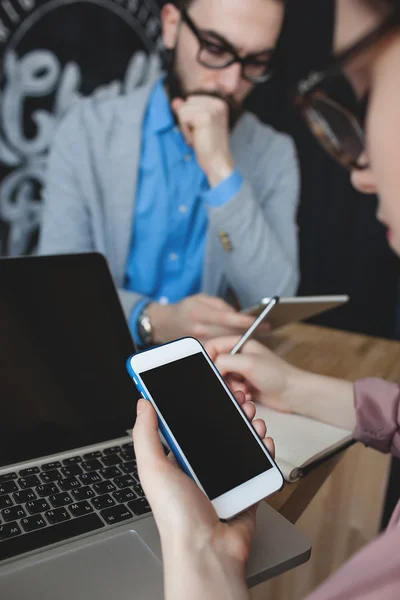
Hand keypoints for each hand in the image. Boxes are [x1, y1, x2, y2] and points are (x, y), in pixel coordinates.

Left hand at [133, 391, 274, 599]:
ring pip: (239, 443)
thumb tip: (142, 403)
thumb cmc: (176, 517)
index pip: (187, 425)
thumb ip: (146, 434)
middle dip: (229, 411)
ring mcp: (224, 480)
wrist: (208, 552)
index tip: (208, 387)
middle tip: (237, 397)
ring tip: (252, 413)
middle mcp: (199, 469)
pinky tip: (264, 439)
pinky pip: (256, 464)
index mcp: (176, 462)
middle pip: (217, 431)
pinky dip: (263, 450)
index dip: (198, 405)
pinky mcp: (245, 490)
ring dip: (248, 425)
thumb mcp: (153, 468)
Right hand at [147, 294, 263, 343]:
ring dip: (243, 339)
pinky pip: (220, 348)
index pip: (226, 318)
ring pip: (226, 342)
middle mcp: (201, 329)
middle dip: (249, 331)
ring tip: (260, 334)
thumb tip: (236, 314)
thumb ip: (220, 305)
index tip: (259, 320)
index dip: (243, 320)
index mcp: (200, 313)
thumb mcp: (201, 298)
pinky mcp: (201, 350)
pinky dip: (233, 345)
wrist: (166, 324)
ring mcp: (200, 342)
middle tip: (267, 328)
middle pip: (229, 332)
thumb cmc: (186, 308)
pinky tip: (244, 342)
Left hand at [171, 95, 233, 186]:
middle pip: (187, 102)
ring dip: (185, 126)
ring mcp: (212, 109)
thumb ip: (187, 110)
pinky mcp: (205, 116)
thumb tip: (175, 101)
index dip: (190, 116)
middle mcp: (217, 103)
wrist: (217, 161)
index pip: (192, 99)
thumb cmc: (208, 146)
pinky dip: (185, 131)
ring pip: (183, 110)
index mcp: (218, 103)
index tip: (201, 129)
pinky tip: (195, 139)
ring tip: (197, 136)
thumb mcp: (196, 124)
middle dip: (187, 120)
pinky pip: (183, 117)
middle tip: (199, 134)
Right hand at [206, 337, 298, 413]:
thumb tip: (213, 367)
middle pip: (217, 365)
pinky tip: (249, 396)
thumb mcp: (248, 363)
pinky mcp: (245, 386)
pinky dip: (238, 395)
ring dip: (231, 388)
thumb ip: (224, 361)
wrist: (294, 393)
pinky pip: (232, 390)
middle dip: (222, 377)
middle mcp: (239, 357)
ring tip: (244, 391)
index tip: (212, 371)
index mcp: (240, 344)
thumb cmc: (278, 374)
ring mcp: (242, 372)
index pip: (213, 346)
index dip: (208, 358)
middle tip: (231, 384)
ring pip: (223, 380)